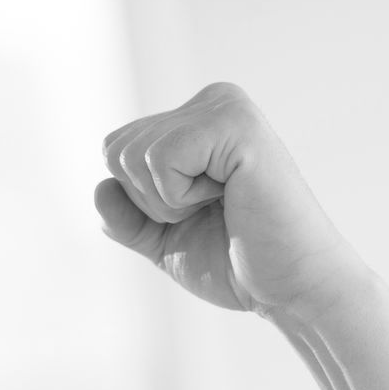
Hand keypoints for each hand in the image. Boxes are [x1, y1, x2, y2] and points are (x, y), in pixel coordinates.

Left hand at [94, 82, 370, 323]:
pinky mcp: (235, 123)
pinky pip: (159, 159)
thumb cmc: (235, 264)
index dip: (139, 203)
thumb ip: (125, 217)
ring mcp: (225, 106)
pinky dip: (180, 197)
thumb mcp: (162, 241)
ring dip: (166, 202)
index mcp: (195, 119)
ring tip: (222, 205)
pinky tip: (228, 197)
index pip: (115, 151)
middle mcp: (211, 100)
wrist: (289, 289)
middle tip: (209, 212)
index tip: (196, 213)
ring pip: (131, 155)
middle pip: (115, 149)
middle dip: (148, 201)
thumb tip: (99, 187)